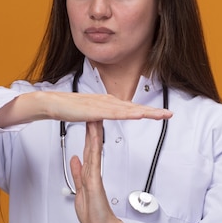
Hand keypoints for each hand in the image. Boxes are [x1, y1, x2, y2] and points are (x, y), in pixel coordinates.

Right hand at [43, 91, 171, 122]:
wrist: (53, 104)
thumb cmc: (67, 108)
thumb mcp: (88, 114)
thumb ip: (98, 117)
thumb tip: (102, 121)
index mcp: (107, 103)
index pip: (131, 108)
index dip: (147, 111)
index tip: (160, 114)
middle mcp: (108, 101)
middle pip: (135, 107)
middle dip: (153, 111)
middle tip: (169, 114)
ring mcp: (103, 105)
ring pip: (129, 110)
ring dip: (145, 112)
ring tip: (160, 115)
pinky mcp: (96, 110)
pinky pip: (115, 113)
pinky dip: (128, 114)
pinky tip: (138, 115)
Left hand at [70, 120, 125, 222]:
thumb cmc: (94, 214)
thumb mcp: (80, 190)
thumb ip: (78, 174)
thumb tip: (75, 159)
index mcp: (89, 173)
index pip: (88, 149)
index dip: (88, 134)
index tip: (89, 119)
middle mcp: (93, 172)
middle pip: (92, 146)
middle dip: (93, 128)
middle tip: (95, 111)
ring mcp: (95, 176)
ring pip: (94, 151)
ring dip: (94, 135)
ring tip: (96, 119)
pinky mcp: (95, 182)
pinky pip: (94, 162)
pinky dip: (94, 150)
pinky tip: (95, 140)